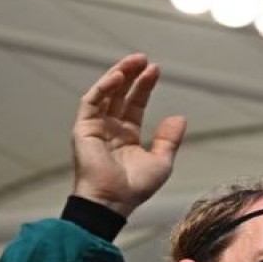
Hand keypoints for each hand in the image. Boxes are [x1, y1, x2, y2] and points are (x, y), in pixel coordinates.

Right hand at [71, 54, 185, 216]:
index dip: (144, 86)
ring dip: (118, 75)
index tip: (156, 70)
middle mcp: (110, 129)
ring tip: (134, 61)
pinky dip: (103, 87)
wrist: (114, 202)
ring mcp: (95, 127)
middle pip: (120, 94)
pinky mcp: (83, 129)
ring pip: (105, 93)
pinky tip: (118, 76)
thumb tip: (179, 117)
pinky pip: (91, 102)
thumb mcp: (161, 161)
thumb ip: (169, 139)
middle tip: (144, 59)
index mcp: (127, 136)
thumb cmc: (135, 188)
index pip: (135, 104)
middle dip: (132, 75)